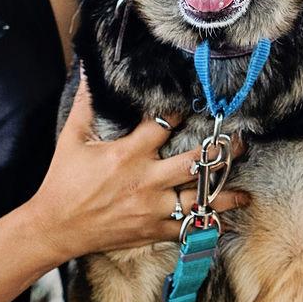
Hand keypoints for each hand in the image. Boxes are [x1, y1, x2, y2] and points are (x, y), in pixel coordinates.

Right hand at [28, 74, 249, 266]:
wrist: (56, 227)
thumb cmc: (63, 181)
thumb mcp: (71, 139)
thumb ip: (86, 105)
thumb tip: (90, 71)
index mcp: (127, 154)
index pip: (164, 125)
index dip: (181, 113)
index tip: (195, 105)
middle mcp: (146, 181)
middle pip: (195, 162)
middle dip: (221, 152)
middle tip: (241, 143)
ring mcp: (152, 208)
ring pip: (200, 201)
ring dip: (225, 194)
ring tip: (246, 190)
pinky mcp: (152, 230)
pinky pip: (188, 230)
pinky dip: (208, 228)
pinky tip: (226, 224)